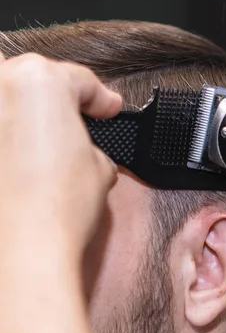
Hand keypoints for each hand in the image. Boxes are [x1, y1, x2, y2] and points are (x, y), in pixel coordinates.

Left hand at [0, 52, 121, 257]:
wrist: (20, 254)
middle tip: (78, 124)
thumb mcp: (100, 168)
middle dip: (55, 99)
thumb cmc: (56, 209)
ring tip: (38, 142)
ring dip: (19, 115)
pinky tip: (16, 163)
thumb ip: (91, 145)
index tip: (108, 109)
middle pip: (31, 78)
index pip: (79, 80)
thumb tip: (85, 151)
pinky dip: (5, 142)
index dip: (102, 98)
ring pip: (2, 101)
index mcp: (39, 82)